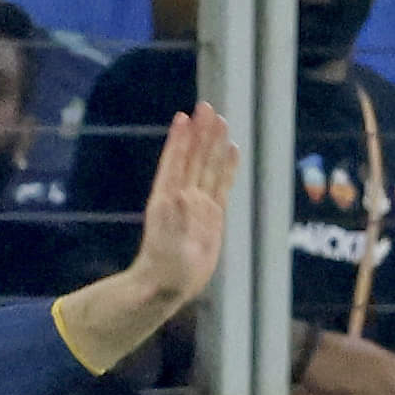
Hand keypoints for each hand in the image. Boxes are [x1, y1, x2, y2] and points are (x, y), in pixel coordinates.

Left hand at [121, 102, 237, 304]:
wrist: (165, 286)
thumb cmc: (161, 272)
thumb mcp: (166, 248)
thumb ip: (173, 223)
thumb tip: (181, 196)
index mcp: (166, 201)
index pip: (175, 163)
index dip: (179, 140)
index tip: (184, 117)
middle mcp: (182, 197)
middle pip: (193, 158)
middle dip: (200, 133)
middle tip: (207, 107)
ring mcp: (197, 205)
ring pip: (207, 167)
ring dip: (213, 144)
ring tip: (220, 120)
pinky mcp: (212, 216)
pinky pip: (222, 186)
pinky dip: (227, 167)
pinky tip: (233, 150)